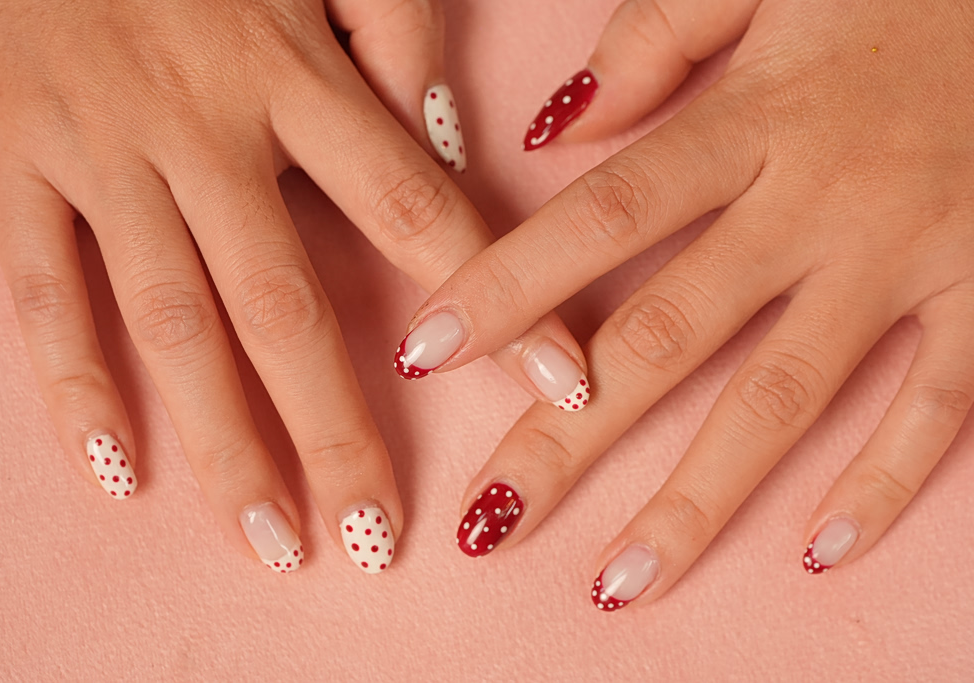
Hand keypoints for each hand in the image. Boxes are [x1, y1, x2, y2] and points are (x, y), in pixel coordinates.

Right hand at [0, 0, 585, 572]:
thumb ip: (392, 33)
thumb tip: (447, 144)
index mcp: (288, 68)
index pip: (417, 209)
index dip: (498, 303)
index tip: (562, 387)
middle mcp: (199, 122)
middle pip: (286, 304)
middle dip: (338, 430)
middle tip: (378, 535)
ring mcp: (99, 148)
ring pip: (170, 319)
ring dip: (223, 440)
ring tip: (272, 536)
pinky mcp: (8, 159)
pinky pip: (41, 289)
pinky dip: (73, 384)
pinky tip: (117, 470)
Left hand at [404, 0, 973, 606]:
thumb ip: (657, 37)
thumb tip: (558, 124)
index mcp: (756, 122)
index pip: (604, 219)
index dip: (509, 286)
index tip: (427, 351)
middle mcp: (819, 204)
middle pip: (669, 334)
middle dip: (571, 433)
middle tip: (492, 517)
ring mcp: (907, 258)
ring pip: (784, 397)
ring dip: (696, 499)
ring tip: (617, 582)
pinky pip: (938, 406)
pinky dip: (885, 481)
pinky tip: (819, 550)